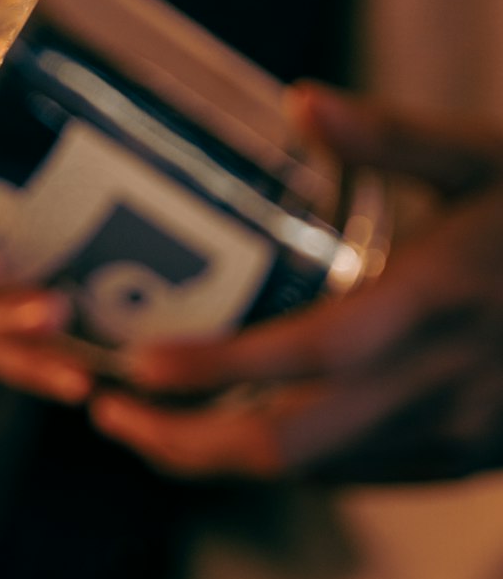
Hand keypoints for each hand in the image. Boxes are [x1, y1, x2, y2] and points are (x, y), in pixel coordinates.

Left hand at [90, 83, 502, 482]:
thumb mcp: (488, 156)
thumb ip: (392, 136)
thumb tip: (304, 100)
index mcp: (429, 304)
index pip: (295, 355)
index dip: (207, 370)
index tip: (134, 367)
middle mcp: (433, 384)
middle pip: (285, 447)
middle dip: (184, 443)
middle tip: (113, 412)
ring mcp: (454, 435)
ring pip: (315, 475)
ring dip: (226, 457)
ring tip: (158, 423)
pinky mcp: (468, 459)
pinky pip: (360, 477)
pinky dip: (292, 463)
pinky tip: (255, 429)